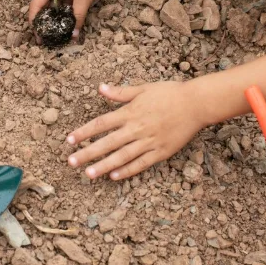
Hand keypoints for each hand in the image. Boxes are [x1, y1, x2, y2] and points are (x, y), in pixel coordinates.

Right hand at [28, 0, 113, 38]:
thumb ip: (78, 17)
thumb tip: (74, 34)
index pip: (36, 5)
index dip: (34, 21)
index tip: (37, 36)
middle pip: (43, 6)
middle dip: (43, 22)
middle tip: (45, 38)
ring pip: (54, 5)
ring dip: (55, 18)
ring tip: (55, 33)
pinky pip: (63, 2)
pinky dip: (64, 12)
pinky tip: (67, 23)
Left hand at [66, 82, 207, 179]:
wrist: (196, 104)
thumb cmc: (169, 93)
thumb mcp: (143, 89)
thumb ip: (120, 93)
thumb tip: (100, 88)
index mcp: (130, 112)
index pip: (101, 124)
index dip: (84, 132)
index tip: (69, 140)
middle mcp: (136, 128)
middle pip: (107, 143)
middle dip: (88, 153)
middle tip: (71, 162)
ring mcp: (148, 142)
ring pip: (122, 157)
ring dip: (103, 166)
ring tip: (88, 174)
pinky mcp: (161, 152)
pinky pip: (141, 164)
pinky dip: (127, 170)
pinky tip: (114, 176)